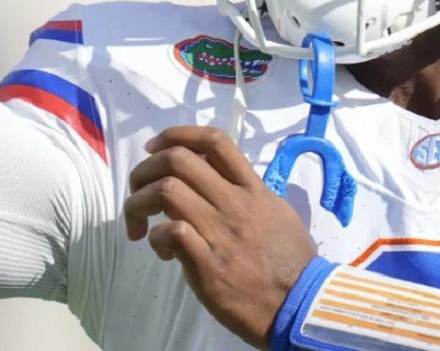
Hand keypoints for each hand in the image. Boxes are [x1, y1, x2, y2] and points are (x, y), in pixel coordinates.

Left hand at [125, 126, 318, 348]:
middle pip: (178, 159)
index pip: (214, 142)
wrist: (301, 305)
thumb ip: (249, 195)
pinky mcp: (209, 264)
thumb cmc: (292, 262)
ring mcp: (220, 232)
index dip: (176, 134)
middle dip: (145, 169)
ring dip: (139, 203)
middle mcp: (234, 203)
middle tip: (138, 189)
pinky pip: (171, 233)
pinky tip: (163, 252)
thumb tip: (221, 183)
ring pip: (166, 191)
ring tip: (139, 224)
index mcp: (252, 189)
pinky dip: (156, 237)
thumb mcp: (278, 214)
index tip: (155, 147)